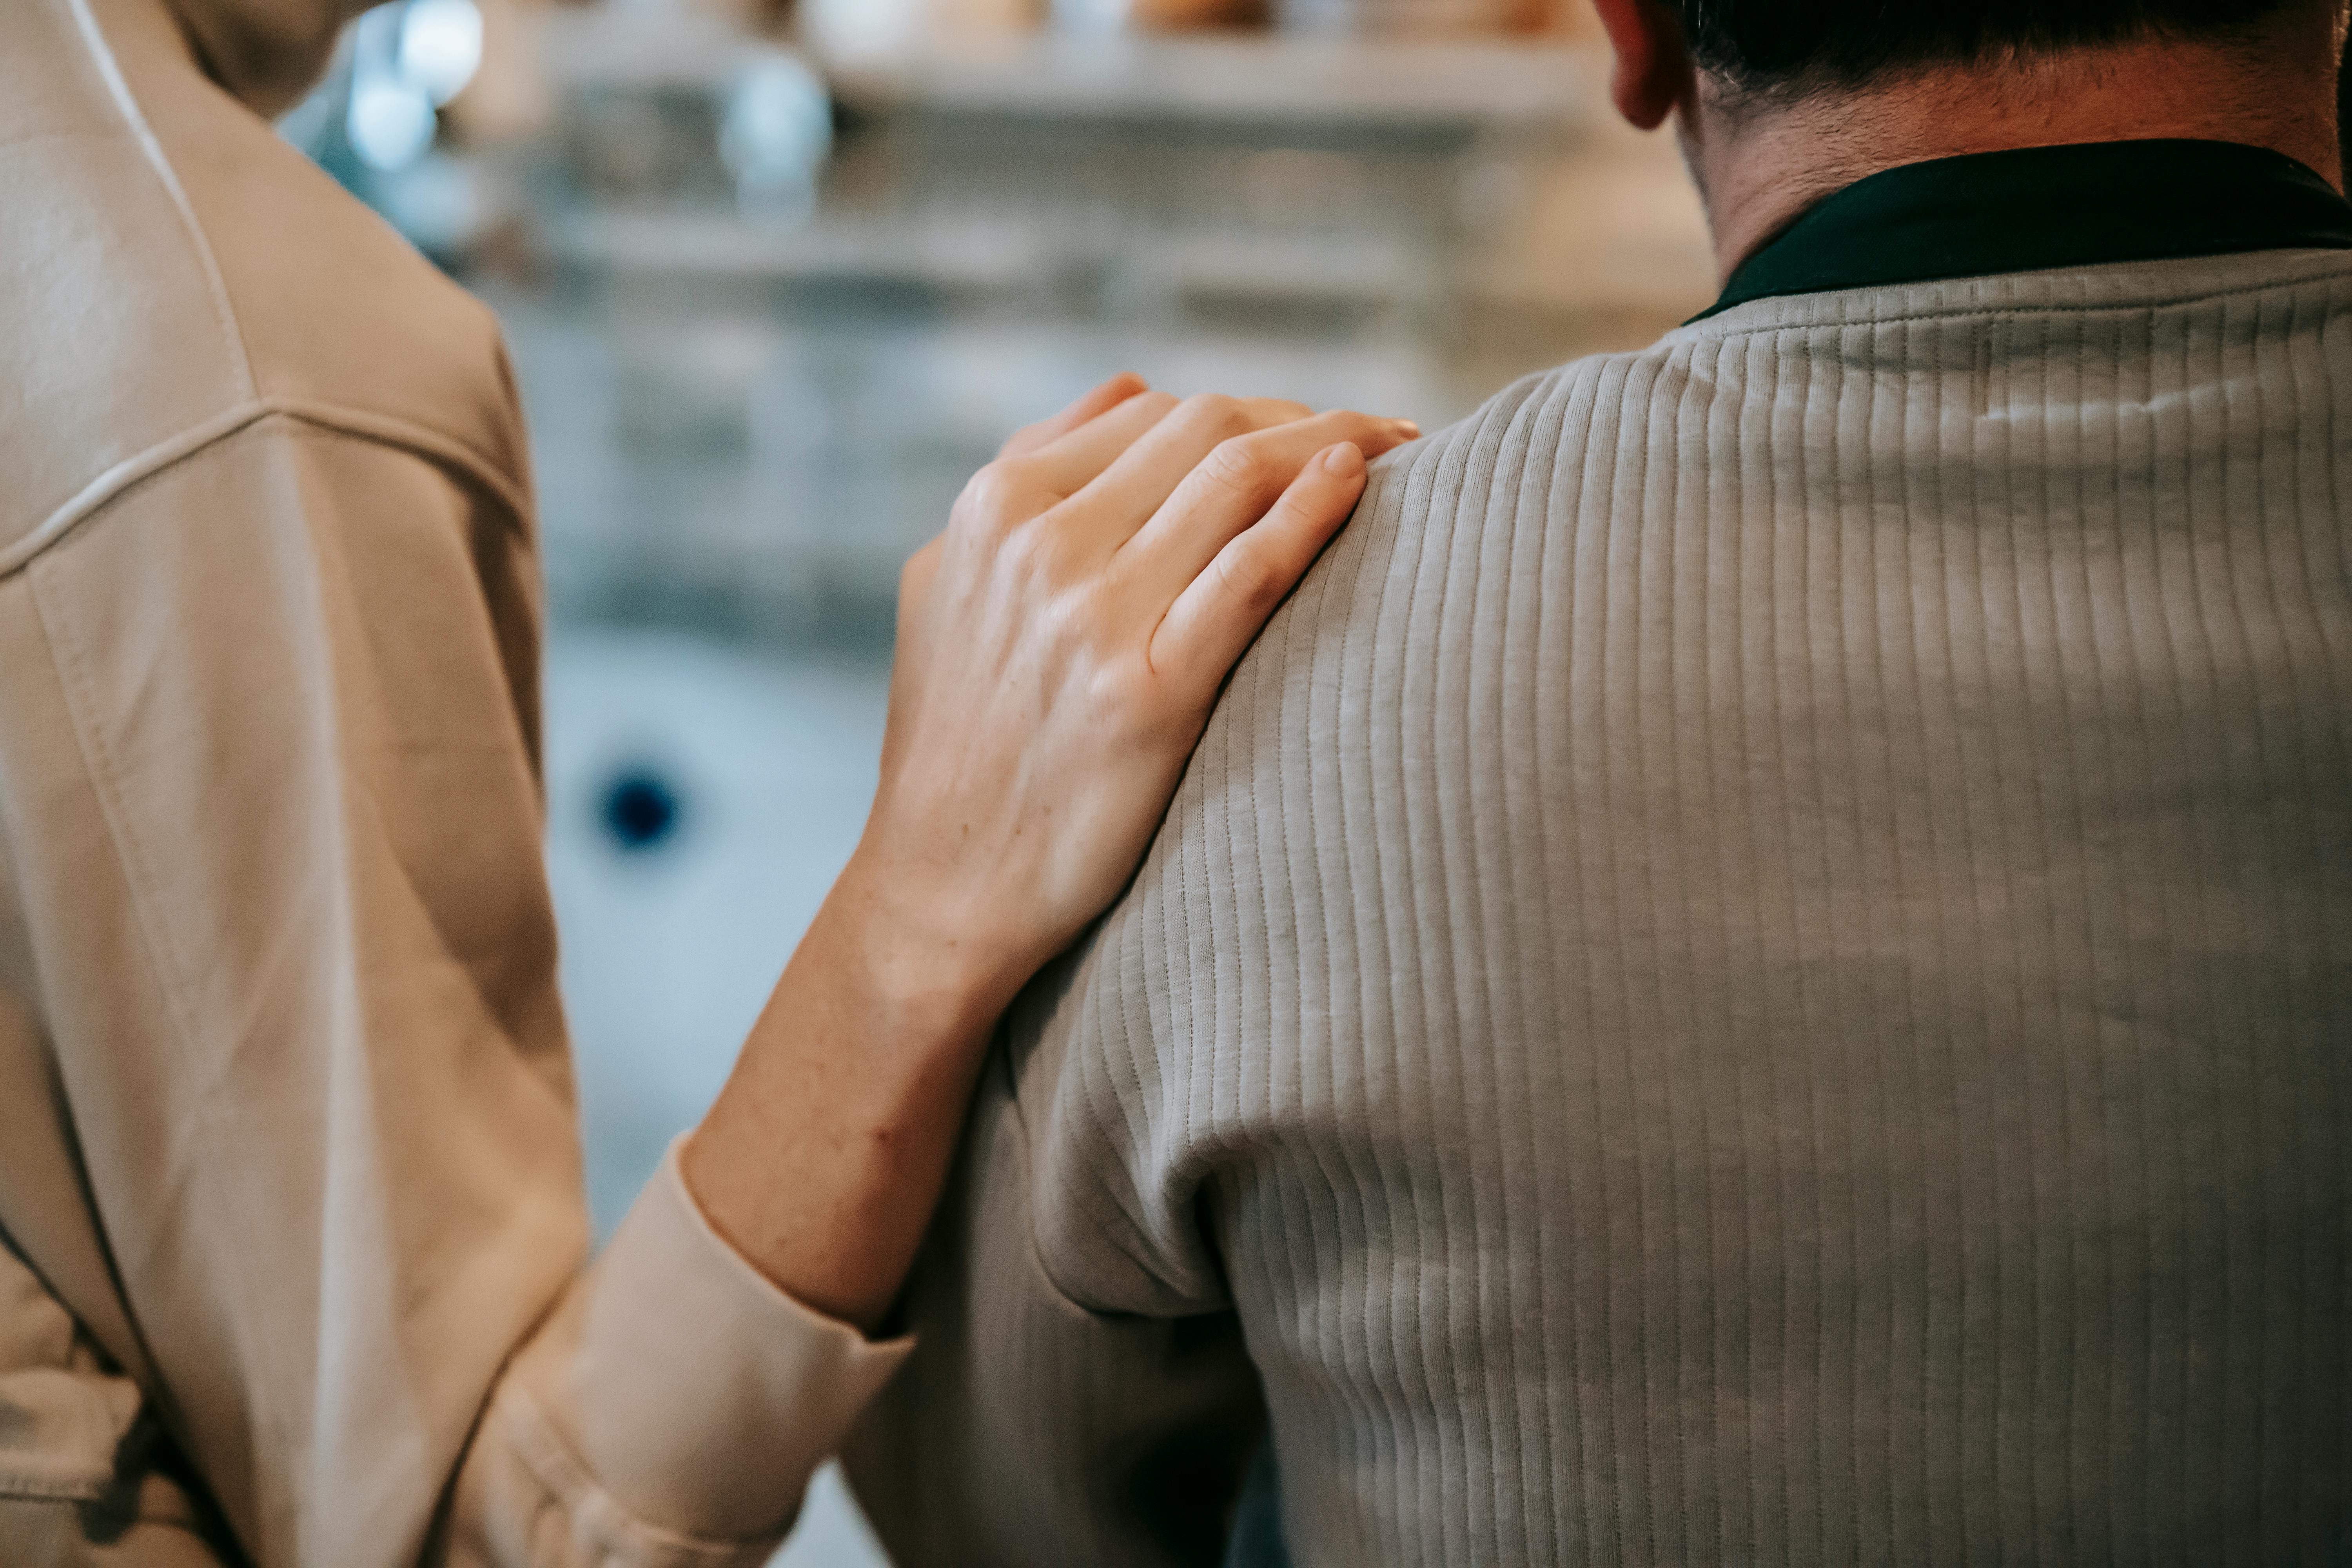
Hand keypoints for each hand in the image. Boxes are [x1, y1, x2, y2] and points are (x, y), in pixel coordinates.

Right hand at [685, 375, 1417, 1329]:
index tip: (1319, 430)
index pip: (1152, 412)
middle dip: (1309, 419)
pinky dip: (1314, 511)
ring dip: (1339, 443)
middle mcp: (1040, 544)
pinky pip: (1251, 570)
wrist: (944, 887)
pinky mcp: (1148, 693)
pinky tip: (1363, 482)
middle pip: (1207, 430)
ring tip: (1406, 452)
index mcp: (996, 508)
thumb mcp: (949, 583)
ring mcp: (1093, 616)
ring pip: (1239, 479)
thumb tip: (1131, 390)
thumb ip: (1024, 478)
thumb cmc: (959, 741)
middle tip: (1391, 440)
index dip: (1252, 408)